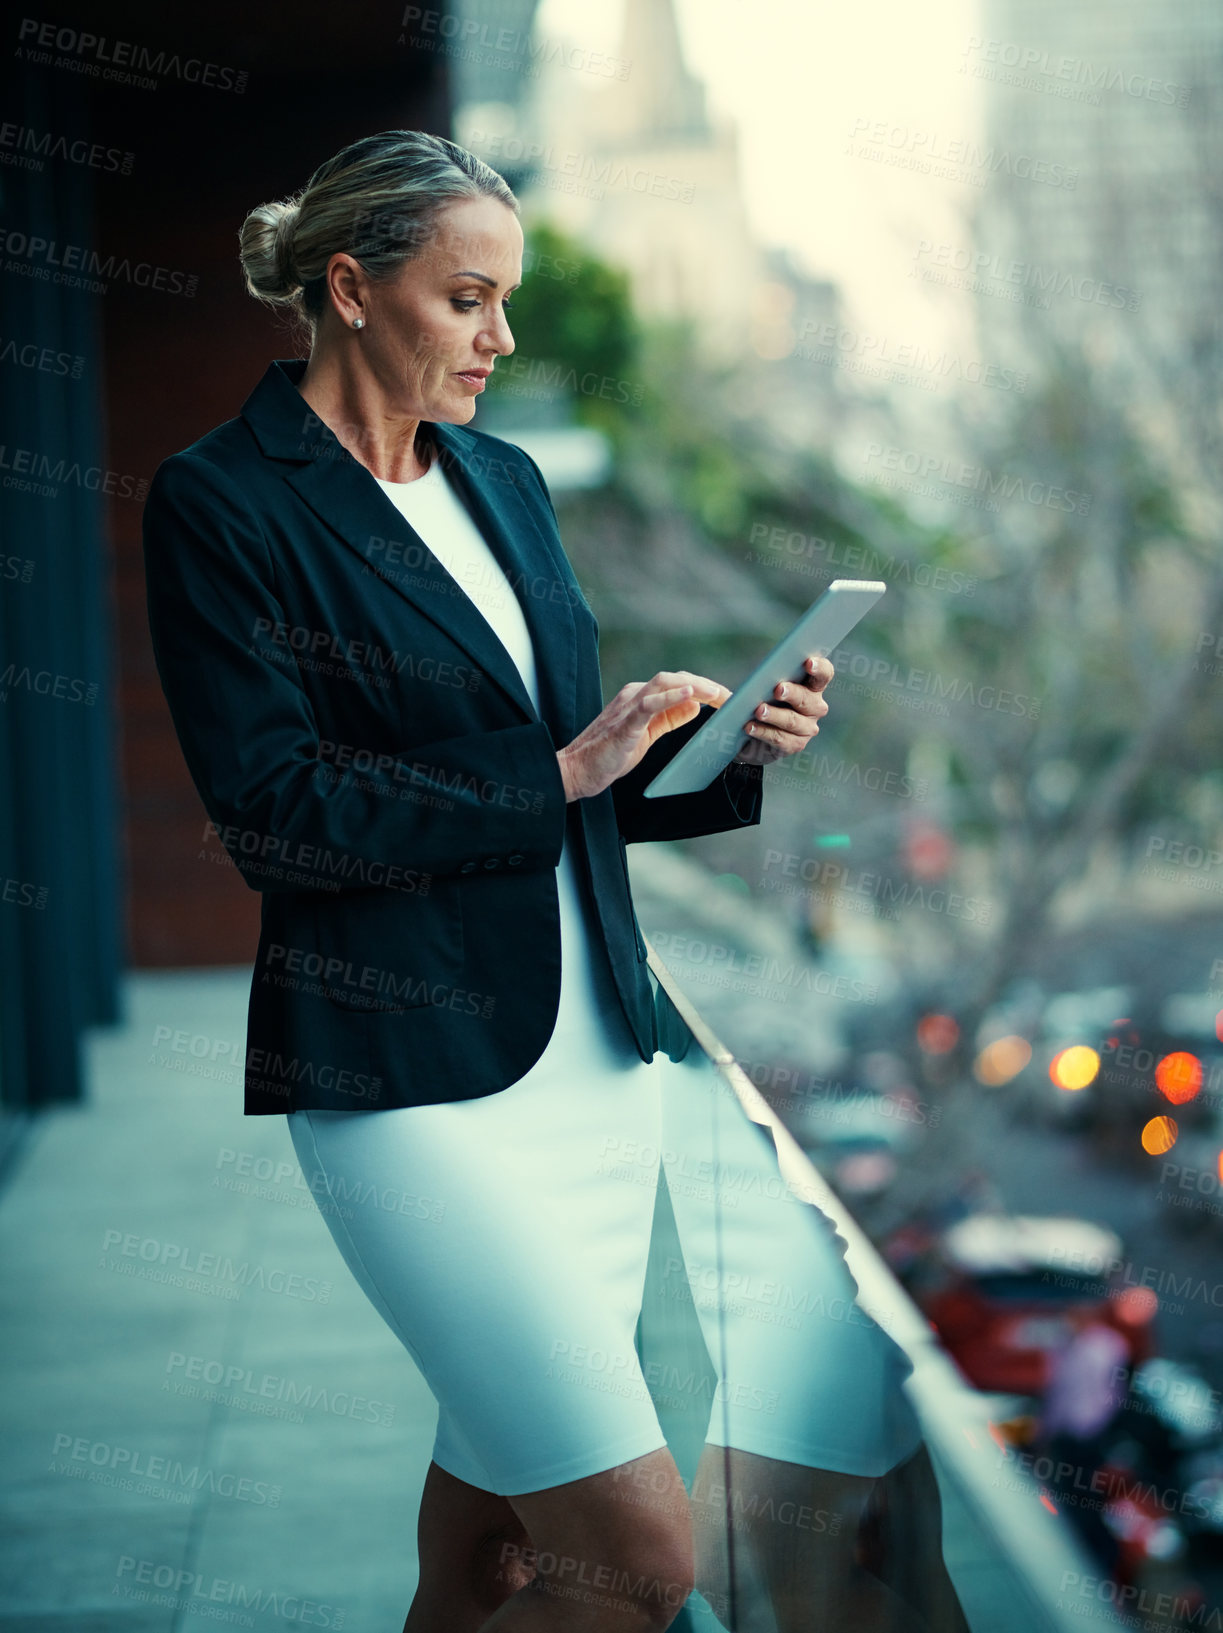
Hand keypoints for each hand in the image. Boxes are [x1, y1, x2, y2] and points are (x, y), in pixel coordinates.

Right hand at [557, 671, 731, 801]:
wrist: (579, 770)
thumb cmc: (610, 753)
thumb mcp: (648, 734)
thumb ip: (669, 718)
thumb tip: (694, 706)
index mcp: (641, 698)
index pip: (678, 684)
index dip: (704, 687)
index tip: (727, 697)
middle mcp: (635, 695)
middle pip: (675, 678)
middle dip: (705, 684)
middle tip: (730, 696)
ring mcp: (628, 706)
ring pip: (664, 683)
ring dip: (694, 686)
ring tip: (716, 693)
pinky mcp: (624, 723)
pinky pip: (649, 704)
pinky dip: (670, 697)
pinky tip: (690, 696)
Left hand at [731, 654, 833, 766]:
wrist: (754, 733)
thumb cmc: (761, 700)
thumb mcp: (759, 686)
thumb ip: (759, 679)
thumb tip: (737, 683)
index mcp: (812, 686)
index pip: (823, 674)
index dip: (819, 668)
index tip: (808, 662)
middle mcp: (815, 707)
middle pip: (807, 699)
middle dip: (793, 693)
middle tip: (778, 689)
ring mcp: (807, 728)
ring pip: (792, 720)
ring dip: (775, 715)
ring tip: (759, 710)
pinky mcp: (794, 744)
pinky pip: (780, 738)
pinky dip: (763, 732)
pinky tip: (749, 727)